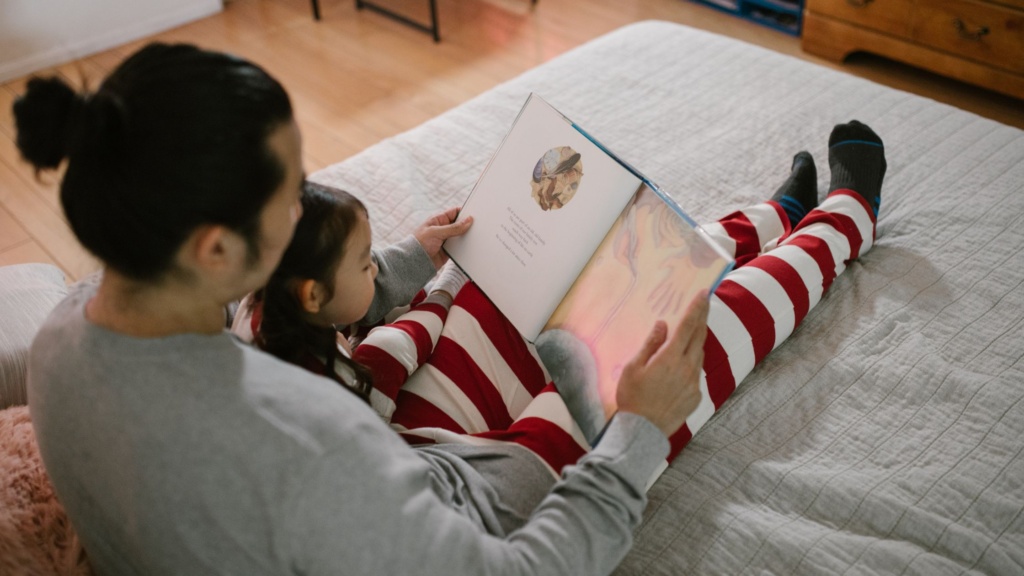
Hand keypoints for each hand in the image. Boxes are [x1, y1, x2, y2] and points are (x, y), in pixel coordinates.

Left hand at [414, 207, 472, 268]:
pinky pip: (460, 247)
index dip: (464, 212)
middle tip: (478, 226)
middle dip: (468, 225)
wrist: (414, 263)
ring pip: (461, 236)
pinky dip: (465, 247)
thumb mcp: (436, 232)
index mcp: (438, 220)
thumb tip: (468, 220)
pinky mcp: (449, 250)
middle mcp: (443, 229)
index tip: (474, 214)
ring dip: (466, 237)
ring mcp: (447, 240)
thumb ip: (453, 227)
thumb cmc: (420, 243)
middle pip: (460, 224)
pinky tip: (471, 247)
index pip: (454, 212)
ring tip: (476, 237)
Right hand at [615, 292, 708, 437]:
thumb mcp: (633, 367)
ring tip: (692, 332)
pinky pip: (695, 373)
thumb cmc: (632, 397)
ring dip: (697, 341)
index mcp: (671, 357)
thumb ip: (650, 344)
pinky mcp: (695, 396)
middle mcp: (687, 368)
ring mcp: (694, 383)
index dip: (697, 308)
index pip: (688, 326)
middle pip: (699, 337)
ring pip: (699, 355)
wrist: (642, 432)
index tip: (704, 293)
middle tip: (705, 303)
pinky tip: (681, 366)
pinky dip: (691, 363)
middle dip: (702, 318)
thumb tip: (663, 325)